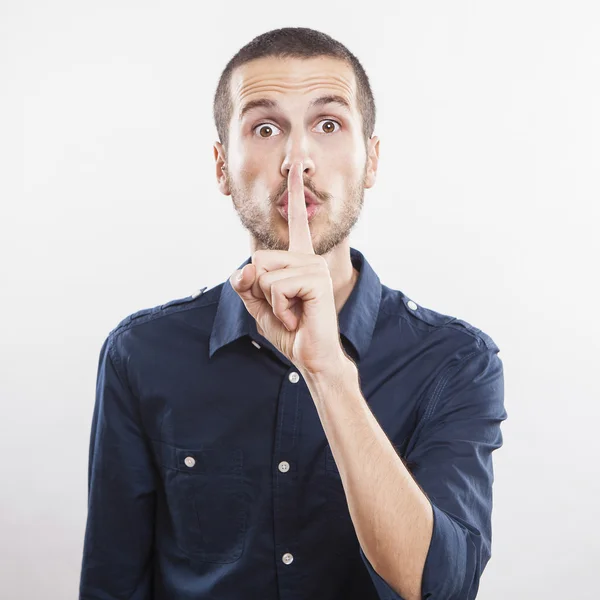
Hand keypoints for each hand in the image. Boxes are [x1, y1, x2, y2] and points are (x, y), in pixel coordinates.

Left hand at [229, 162, 346, 375]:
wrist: (313, 357)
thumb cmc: (291, 330)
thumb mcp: (260, 305)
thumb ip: (247, 285)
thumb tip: (242, 269)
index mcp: (298, 260)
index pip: (295, 222)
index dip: (295, 194)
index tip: (296, 168)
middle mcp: (309, 257)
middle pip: (257, 257)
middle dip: (259, 289)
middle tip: (284, 308)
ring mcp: (315, 267)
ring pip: (263, 273)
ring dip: (269, 302)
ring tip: (293, 314)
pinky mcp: (316, 280)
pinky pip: (274, 287)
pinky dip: (278, 309)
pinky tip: (297, 318)